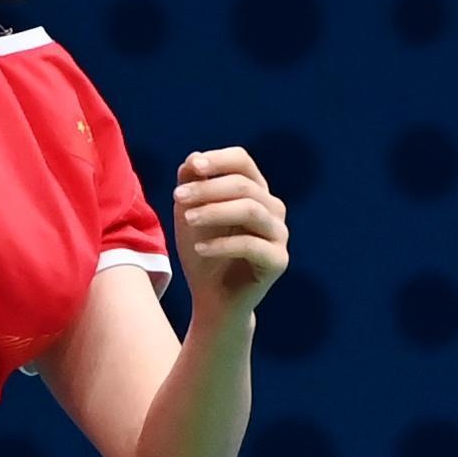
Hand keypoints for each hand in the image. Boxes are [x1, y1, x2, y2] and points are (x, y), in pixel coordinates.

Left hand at [173, 147, 289, 321]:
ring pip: (250, 210)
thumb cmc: (203, 250)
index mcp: (254, 190)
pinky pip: (252, 245)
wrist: (212, 298)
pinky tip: (200, 249)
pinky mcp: (278, 260)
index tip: (193, 166)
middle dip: (208, 188)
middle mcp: (272, 208)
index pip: (243, 161)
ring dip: (214, 211)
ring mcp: (279, 234)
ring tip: (187, 220)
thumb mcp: (189, 212)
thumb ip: (192, 184)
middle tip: (178, 197)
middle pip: (244, 185)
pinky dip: (222, 244)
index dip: (219, 159)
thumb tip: (194, 158)